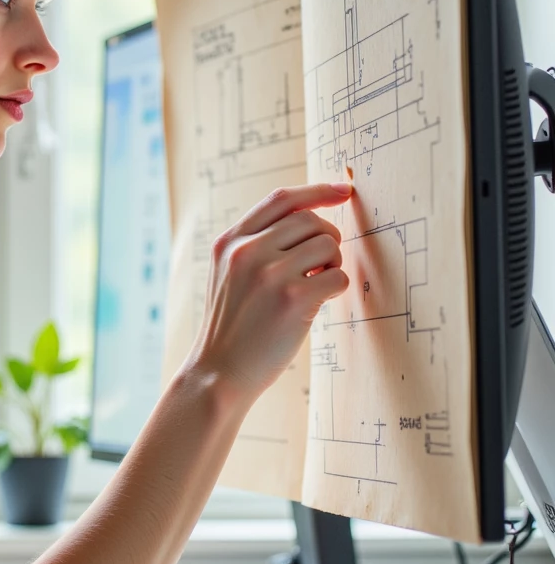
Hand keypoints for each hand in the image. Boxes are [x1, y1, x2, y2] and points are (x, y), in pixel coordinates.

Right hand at [191, 182, 351, 399]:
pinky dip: (336, 288)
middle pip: (310, 219)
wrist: (218, 372)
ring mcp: (270, 274)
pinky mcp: (293, 299)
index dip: (317, 191)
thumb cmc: (231, 326)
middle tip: (324, 262)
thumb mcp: (227, 274)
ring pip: (328, 245)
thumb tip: (310, 219)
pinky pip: (337, 276)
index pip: (280, 199)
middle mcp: (247, 251)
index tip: (343, 191)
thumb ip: (255, 245)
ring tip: (316, 285)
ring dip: (333, 263)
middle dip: (327, 237)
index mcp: (230, 241)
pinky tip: (318, 302)